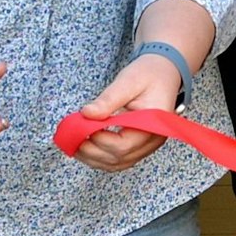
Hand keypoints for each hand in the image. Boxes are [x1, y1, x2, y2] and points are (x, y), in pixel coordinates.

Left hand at [72, 53, 183, 172]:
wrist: (164, 72)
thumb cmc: (149, 74)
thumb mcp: (128, 81)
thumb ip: (108, 100)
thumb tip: (87, 114)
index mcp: (154, 124)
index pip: (123, 145)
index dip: (100, 140)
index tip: (81, 128)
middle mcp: (153, 140)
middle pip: (119, 158)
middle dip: (92, 151)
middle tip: (71, 137)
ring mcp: (147, 146)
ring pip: (117, 163)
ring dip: (93, 158)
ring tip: (73, 144)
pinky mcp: (139, 145)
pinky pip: (119, 160)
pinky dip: (101, 158)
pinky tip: (86, 149)